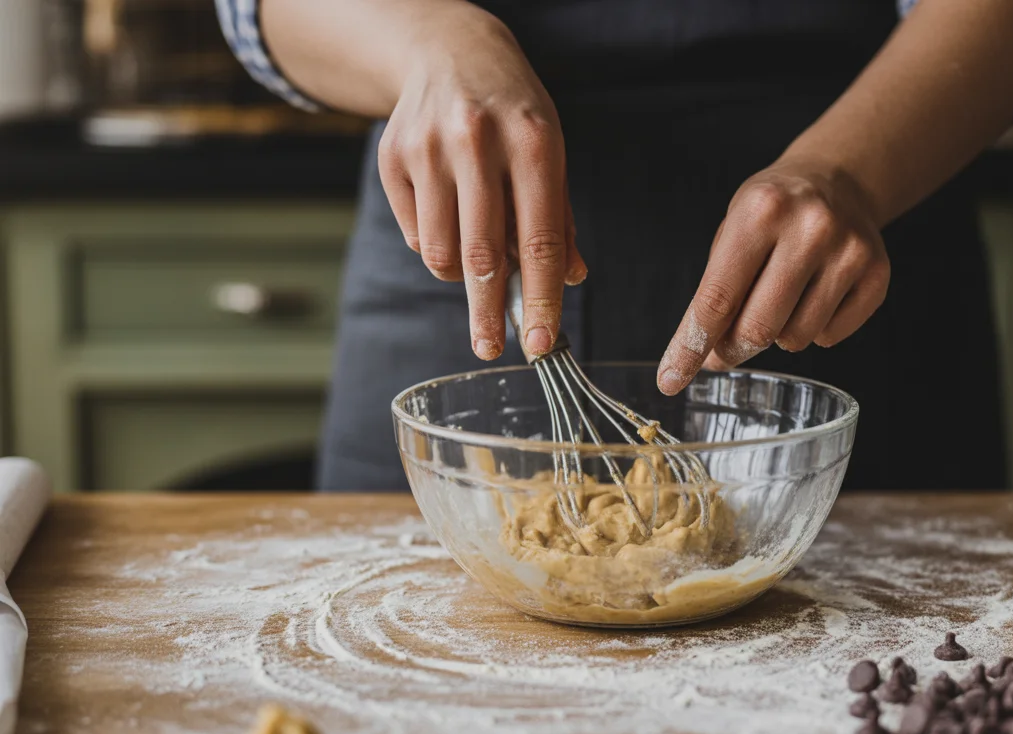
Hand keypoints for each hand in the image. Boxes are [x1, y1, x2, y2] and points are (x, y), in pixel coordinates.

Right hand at [377, 4, 585, 359]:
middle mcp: (477, 142)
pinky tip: (449, 212)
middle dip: (489, 312)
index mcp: (532, 142)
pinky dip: (437, 244)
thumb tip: (570, 280)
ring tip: (477, 250)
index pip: (540, 240)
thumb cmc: (512, 113)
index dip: (541, 298)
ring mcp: (428, 149)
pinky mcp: (391, 158)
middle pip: (483, 255)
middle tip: (492, 350)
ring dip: (463, 273)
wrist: (449, 52)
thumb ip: (559, 218)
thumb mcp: (550, 151)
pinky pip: (417, 236)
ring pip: (443, 253)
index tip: (540, 343)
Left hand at [657, 159, 889, 394]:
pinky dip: (814, 329)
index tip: (670, 379)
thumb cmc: (774, 212)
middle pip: (758, 328)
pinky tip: (815, 294)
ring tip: (782, 296)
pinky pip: (830, 336)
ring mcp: (848, 252)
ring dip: (777, 334)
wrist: (839, 179)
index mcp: (760, 212)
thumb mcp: (733, 232)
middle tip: (726, 346)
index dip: (690, 346)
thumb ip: (716, 292)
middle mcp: (810, 228)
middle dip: (733, 349)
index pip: (717, 298)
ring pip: (795, 339)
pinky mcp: (877, 275)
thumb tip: (704, 359)